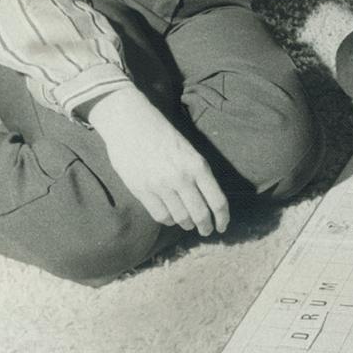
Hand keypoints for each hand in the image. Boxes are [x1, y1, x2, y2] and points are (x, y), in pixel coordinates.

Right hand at [87, 87, 228, 235]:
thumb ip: (198, 173)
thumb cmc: (161, 132)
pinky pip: (161, 215)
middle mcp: (182, 177)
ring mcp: (160, 185)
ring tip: (188, 223)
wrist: (129, 121)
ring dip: (186, 224)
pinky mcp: (142, 190)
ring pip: (181, 218)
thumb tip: (207, 200)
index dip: (222, 218)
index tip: (222, 226)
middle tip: (206, 231)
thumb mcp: (188, 149)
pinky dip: (169, 220)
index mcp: (198, 165)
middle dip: (206, 226)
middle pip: (200, 214)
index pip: (217, 201)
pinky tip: (171, 217)